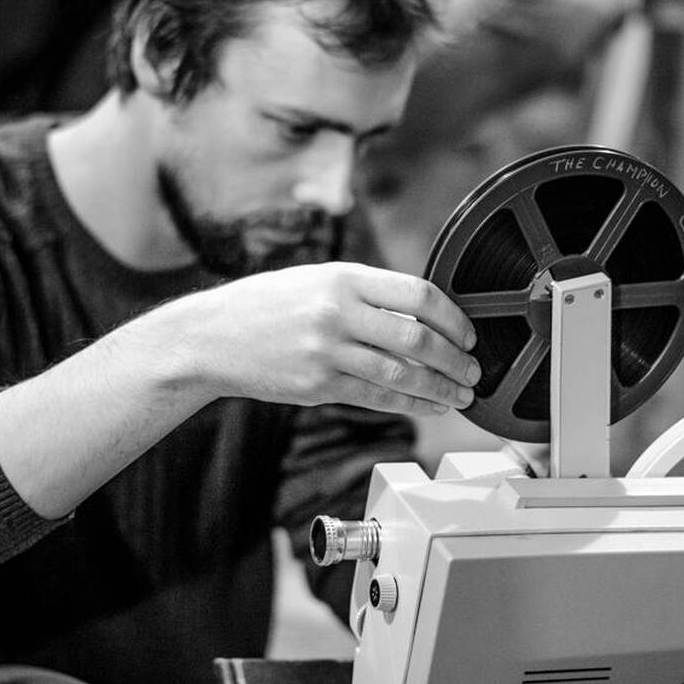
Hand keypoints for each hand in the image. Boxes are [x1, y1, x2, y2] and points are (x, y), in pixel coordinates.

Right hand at [185, 262, 480, 416]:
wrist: (210, 336)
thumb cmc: (265, 304)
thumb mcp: (316, 279)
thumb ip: (365, 293)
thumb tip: (421, 316)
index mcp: (343, 276)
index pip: (417, 294)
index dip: (453, 318)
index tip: (468, 333)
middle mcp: (337, 311)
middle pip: (417, 337)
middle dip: (455, 359)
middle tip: (473, 371)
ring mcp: (326, 350)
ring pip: (401, 374)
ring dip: (439, 388)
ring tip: (460, 395)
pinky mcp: (317, 385)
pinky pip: (375, 398)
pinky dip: (410, 404)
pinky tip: (428, 406)